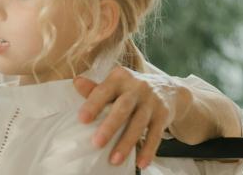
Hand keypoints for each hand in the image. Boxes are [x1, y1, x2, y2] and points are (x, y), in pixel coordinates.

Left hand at [74, 66, 190, 168]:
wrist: (167, 88)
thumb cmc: (130, 89)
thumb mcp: (115, 84)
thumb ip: (95, 88)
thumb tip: (76, 82)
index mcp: (120, 78)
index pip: (103, 91)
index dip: (93, 105)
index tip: (82, 119)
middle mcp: (137, 87)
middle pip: (122, 108)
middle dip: (110, 126)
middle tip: (96, 143)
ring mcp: (152, 101)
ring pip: (138, 124)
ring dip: (126, 143)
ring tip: (114, 160)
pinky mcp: (163, 115)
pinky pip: (155, 135)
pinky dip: (148, 150)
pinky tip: (140, 163)